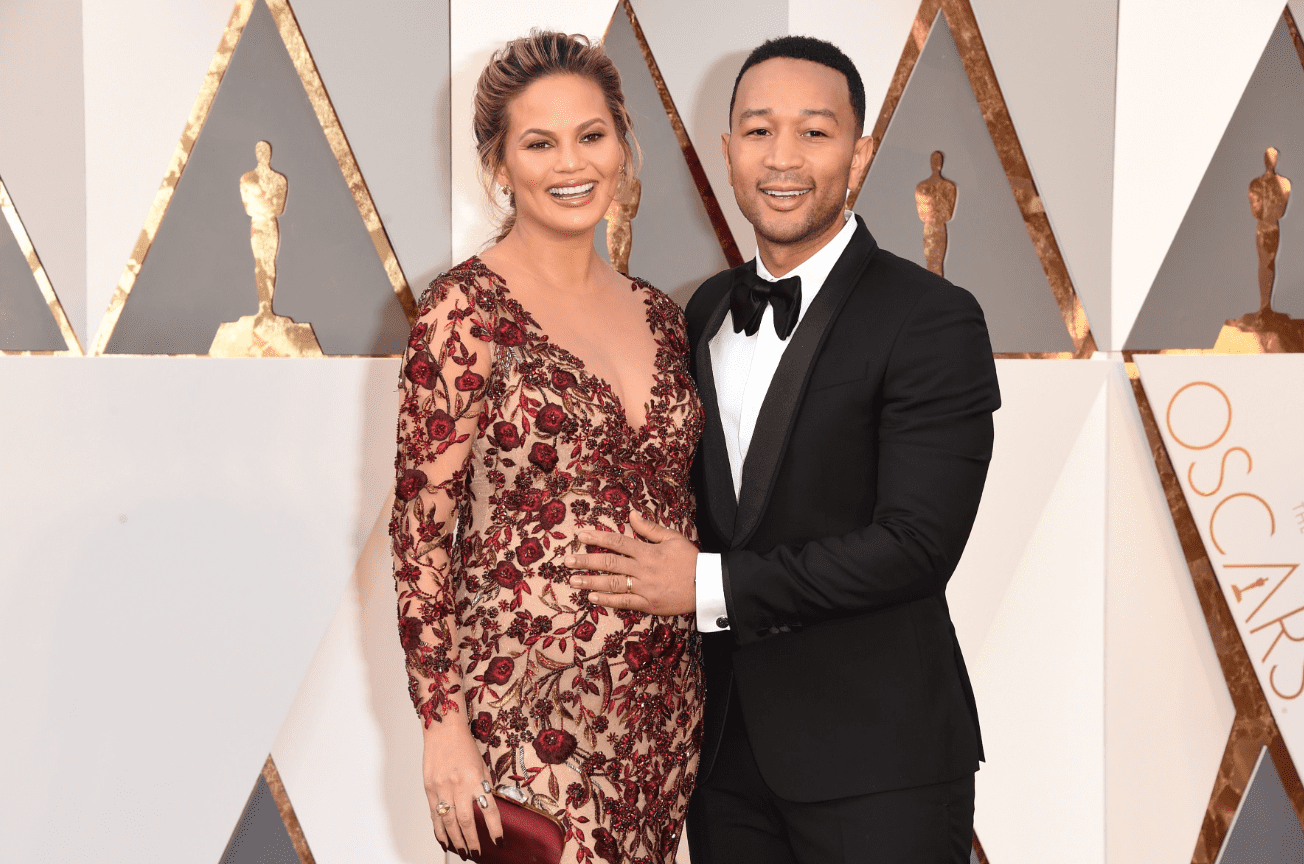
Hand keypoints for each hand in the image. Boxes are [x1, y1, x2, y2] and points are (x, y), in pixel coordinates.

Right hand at [422, 715, 502, 856]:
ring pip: (449, 822)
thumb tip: (488, 809)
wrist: (443, 731)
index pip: (489, 809)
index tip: (499, 841)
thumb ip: (484, 786)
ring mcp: (442, 788)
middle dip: (472, 841)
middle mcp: (459, 785)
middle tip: (477, 853)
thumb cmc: (464, 746)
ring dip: (456, 840)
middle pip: (467, 821)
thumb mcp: (481, 765)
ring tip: (462, 852)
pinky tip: (444, 841)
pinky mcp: (429, 789)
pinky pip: (434, 815)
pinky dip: (439, 831)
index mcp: (476, 779)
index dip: (494, 828)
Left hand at [566, 512, 696, 615]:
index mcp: (648, 551)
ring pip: (613, 584)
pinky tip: (592, 597)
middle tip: (567, 561)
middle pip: (609, 563)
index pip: (617, 542)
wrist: (708, 585)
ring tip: (572, 580)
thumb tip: (631, 514)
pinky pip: (625, 603)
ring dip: (591, 581)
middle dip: (586, 561)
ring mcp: (645, 588)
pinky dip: (608, 600)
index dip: (597, 538)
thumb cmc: (691, 559)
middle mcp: (643, 569)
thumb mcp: (673, 538)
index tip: (580, 536)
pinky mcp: (649, 604)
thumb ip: (650, 528)